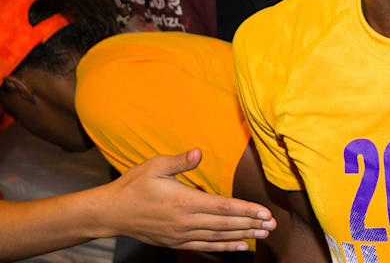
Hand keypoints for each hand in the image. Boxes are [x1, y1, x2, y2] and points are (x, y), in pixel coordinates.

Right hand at [96, 149, 275, 250]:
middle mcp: (185, 221)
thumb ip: (180, 161)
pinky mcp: (175, 242)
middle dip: (251, 224)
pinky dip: (224, 246)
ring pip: (218, 237)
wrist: (110, 212)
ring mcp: (180, 234)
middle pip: (225, 224)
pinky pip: (205, 245)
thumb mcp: (155, 166)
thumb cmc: (134, 185)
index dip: (246, 210)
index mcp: (184, 201)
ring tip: (263, 235)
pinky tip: (240, 246)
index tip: (265, 213)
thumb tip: (199, 151)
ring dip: (242, 236)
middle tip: (272, 225)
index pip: (223, 207)